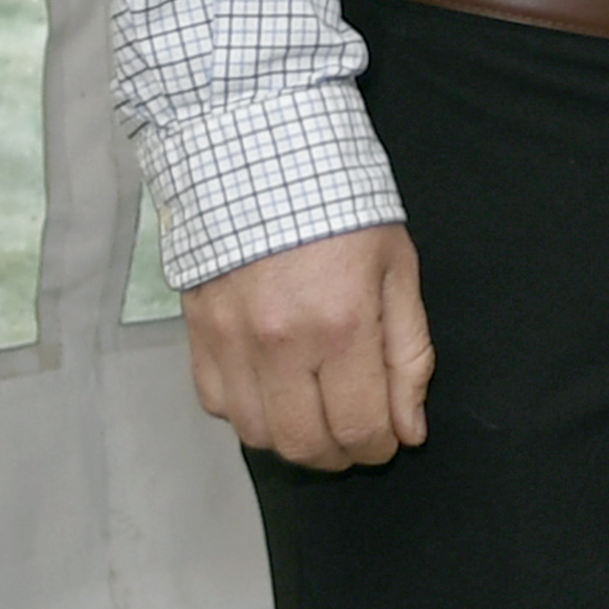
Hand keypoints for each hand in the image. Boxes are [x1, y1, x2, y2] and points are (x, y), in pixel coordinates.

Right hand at [180, 222, 431, 469]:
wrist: (264, 155)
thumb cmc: (341, 205)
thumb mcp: (397, 268)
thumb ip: (409, 354)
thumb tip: (411, 427)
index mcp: (341, 324)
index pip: (359, 426)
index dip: (380, 445)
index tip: (389, 437)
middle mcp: (280, 343)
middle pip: (304, 444)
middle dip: (339, 453)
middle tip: (356, 434)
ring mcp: (231, 341)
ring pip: (257, 435)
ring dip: (293, 438)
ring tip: (317, 414)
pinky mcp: (197, 333)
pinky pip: (218, 403)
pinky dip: (248, 410)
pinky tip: (273, 388)